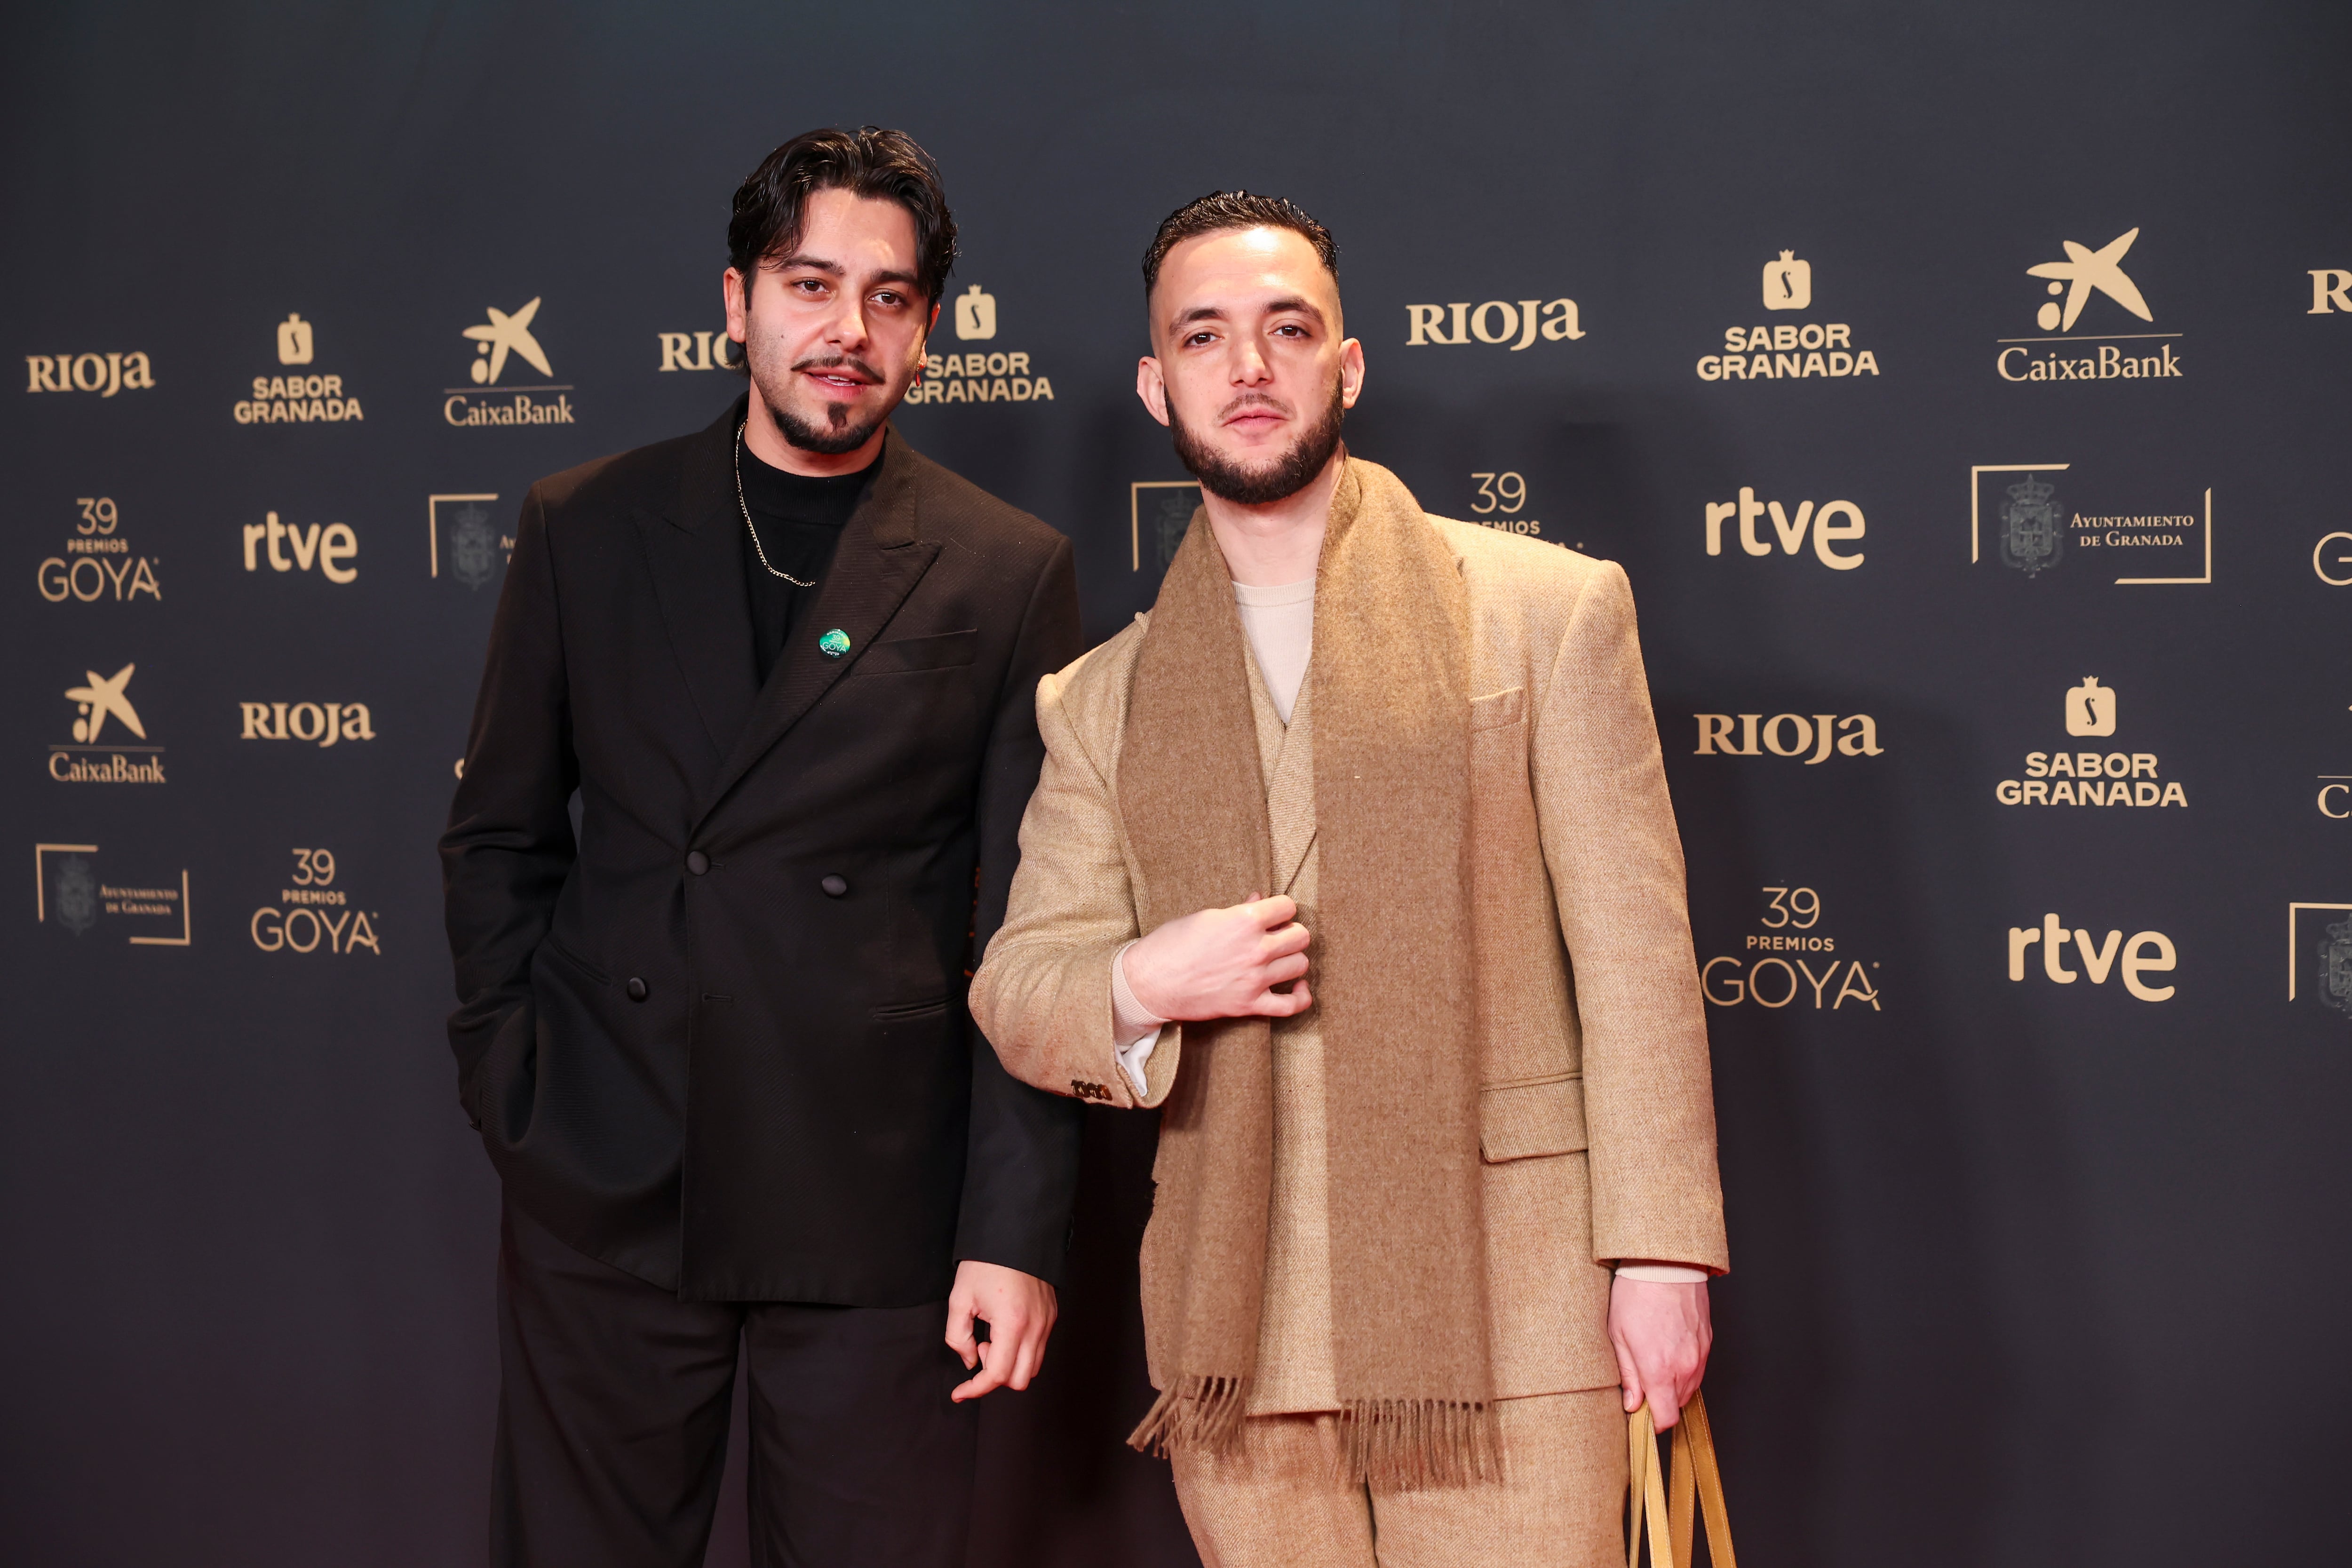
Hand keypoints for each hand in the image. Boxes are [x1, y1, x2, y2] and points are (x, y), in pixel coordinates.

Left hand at [945, 1259, 1056, 1401]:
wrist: (1014, 1235)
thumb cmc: (986, 1264)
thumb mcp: (959, 1299)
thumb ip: (958, 1337)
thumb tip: (969, 1361)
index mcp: (1012, 1324)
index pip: (997, 1375)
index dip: (975, 1388)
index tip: (959, 1392)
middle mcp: (1035, 1327)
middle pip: (1020, 1380)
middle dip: (995, 1378)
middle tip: (978, 1351)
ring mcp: (1047, 1322)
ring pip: (1033, 1368)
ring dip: (1009, 1366)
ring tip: (991, 1339)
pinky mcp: (1051, 1316)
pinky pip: (1039, 1350)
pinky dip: (1021, 1353)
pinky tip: (1004, 1332)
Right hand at [1124, 894, 1312, 1021]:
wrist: (1150, 981)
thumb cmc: (1172, 944)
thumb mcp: (1206, 917)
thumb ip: (1239, 911)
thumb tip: (1260, 899)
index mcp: (1244, 920)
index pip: (1287, 906)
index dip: (1281, 909)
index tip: (1274, 915)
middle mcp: (1255, 949)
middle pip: (1301, 936)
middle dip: (1291, 933)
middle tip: (1276, 937)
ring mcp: (1254, 979)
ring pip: (1300, 965)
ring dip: (1292, 961)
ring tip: (1279, 959)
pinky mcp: (1249, 1005)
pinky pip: (1291, 1005)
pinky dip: (1300, 997)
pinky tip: (1298, 988)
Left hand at [1609, 1272, 1711, 1429]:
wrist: (1664, 1264)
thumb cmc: (1636, 1295)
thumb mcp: (1618, 1336)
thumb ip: (1628, 1375)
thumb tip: (1632, 1404)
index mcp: (1659, 1369)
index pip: (1666, 1418)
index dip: (1654, 1423)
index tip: (1642, 1415)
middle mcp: (1684, 1367)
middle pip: (1678, 1405)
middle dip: (1661, 1402)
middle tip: (1643, 1384)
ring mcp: (1699, 1355)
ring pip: (1690, 1388)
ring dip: (1674, 1386)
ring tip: (1654, 1362)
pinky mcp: (1707, 1342)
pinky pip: (1698, 1368)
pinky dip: (1685, 1369)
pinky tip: (1669, 1350)